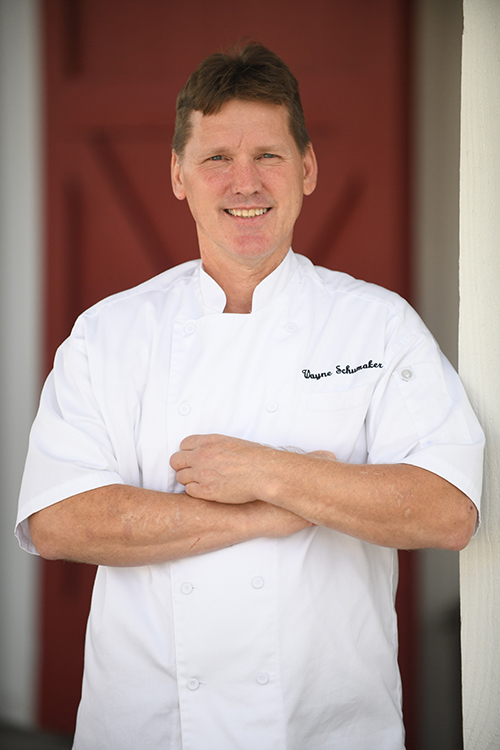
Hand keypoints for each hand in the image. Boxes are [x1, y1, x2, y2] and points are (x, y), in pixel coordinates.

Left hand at [170, 434, 336, 504]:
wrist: (264, 472)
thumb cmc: (254, 457)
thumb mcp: (231, 442)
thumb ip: (214, 446)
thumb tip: (209, 451)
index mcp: (208, 441)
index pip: (183, 444)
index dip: (187, 452)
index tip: (193, 458)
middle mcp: (202, 456)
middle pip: (175, 460)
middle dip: (181, 466)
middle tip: (192, 471)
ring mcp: (202, 474)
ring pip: (180, 477)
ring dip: (189, 480)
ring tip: (202, 482)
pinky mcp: (207, 491)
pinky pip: (189, 491)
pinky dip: (195, 491)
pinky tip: (206, 490)